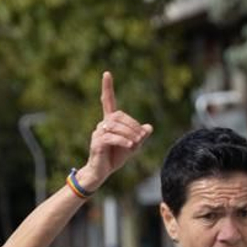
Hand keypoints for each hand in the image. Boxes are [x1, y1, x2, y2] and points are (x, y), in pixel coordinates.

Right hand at [75, 71, 153, 191]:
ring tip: (136, 144)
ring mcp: (98, 133)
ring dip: (129, 134)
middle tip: (141, 138)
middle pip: (118, 116)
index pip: (108, 101)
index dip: (107, 88)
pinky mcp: (96, 143)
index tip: (106, 73)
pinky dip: (123, 141)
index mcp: (110, 122)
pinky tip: (130, 147)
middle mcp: (102, 124)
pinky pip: (111, 137)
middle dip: (132, 125)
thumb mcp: (131, 146)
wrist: (101, 173)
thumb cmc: (115, 157)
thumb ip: (139, 136)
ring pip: (115, 126)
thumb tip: (149, 127)